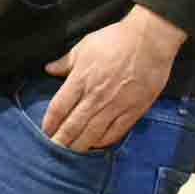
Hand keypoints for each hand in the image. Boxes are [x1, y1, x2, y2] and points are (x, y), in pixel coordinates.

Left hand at [40, 7, 185, 151]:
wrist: (149, 41)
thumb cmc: (115, 40)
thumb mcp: (84, 46)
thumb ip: (65, 62)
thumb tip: (48, 69)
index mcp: (80, 80)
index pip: (58, 108)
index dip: (50, 123)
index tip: (45, 131)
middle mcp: (95, 97)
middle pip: (73, 126)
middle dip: (61, 140)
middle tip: (53, 150)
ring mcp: (115, 105)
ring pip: (92, 133)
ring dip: (79, 145)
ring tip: (70, 153)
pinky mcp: (133, 110)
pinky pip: (115, 132)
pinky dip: (103, 141)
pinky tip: (96, 144)